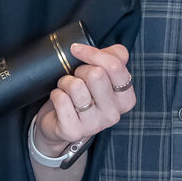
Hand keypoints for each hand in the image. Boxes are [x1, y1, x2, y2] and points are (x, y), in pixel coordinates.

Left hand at [31, 42, 136, 158]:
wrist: (59, 122)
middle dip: (79, 70)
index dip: (92, 53)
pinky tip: (59, 101)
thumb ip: (114, 56)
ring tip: (66, 89)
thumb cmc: (83, 93)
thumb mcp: (103, 72)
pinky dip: (56, 94)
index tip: (77, 49)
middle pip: (97, 74)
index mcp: (126, 98)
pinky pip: (61, 99)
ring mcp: (94, 125)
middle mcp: (113, 114)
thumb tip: (104, 49)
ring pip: (76, 86)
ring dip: (65, 82)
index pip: (115, 66)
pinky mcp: (73, 131)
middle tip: (76, 78)